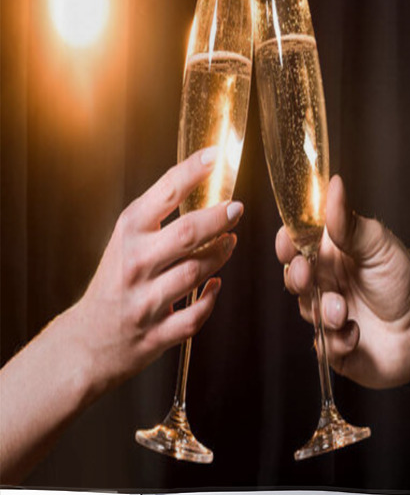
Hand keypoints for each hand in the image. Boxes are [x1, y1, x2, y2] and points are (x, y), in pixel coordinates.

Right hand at [64, 146, 242, 395]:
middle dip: (218, 218)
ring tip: (230, 242)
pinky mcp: (156, 333)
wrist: (86, 340)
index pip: (165, 193)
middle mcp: (135, 263)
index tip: (216, 154)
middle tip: (236, 208)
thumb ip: (160, 213)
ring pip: (195, 271)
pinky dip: (210, 298)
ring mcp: (144, 300)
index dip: (193, 171)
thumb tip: (206, 179)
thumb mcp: (128, 239)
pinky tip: (215, 284)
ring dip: (219, 255)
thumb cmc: (118, 279)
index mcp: (128, 232)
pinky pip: (194, 316)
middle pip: (187, 233)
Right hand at [277, 175, 409, 389]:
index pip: (298, 242)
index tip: (288, 242)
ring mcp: (326, 311)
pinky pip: (323, 343)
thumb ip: (348, 222)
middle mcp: (325, 280)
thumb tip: (335, 185)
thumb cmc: (401, 280)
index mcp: (332, 252)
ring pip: (307, 310)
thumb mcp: (377, 245)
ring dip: (324, 310)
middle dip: (298, 277)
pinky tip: (356, 332)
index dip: (288, 242)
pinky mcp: (333, 343)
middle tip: (308, 276)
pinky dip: (338, 339)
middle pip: (295, 276)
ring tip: (343, 310)